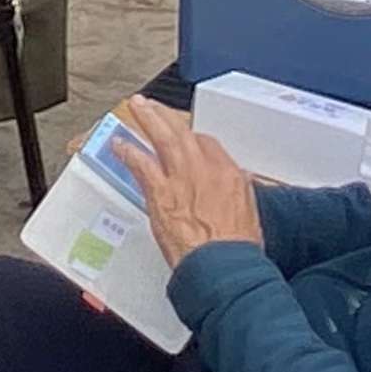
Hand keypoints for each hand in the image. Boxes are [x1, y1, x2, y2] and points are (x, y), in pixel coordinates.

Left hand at [109, 99, 261, 269]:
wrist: (224, 265)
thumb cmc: (237, 250)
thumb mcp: (251, 216)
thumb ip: (242, 195)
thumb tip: (241, 185)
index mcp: (230, 175)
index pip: (209, 145)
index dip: (194, 140)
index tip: (185, 139)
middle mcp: (206, 169)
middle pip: (184, 132)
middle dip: (167, 116)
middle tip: (153, 105)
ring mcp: (181, 178)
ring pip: (163, 138)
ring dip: (148, 119)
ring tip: (138, 107)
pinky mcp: (160, 192)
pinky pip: (140, 163)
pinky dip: (128, 151)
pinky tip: (119, 145)